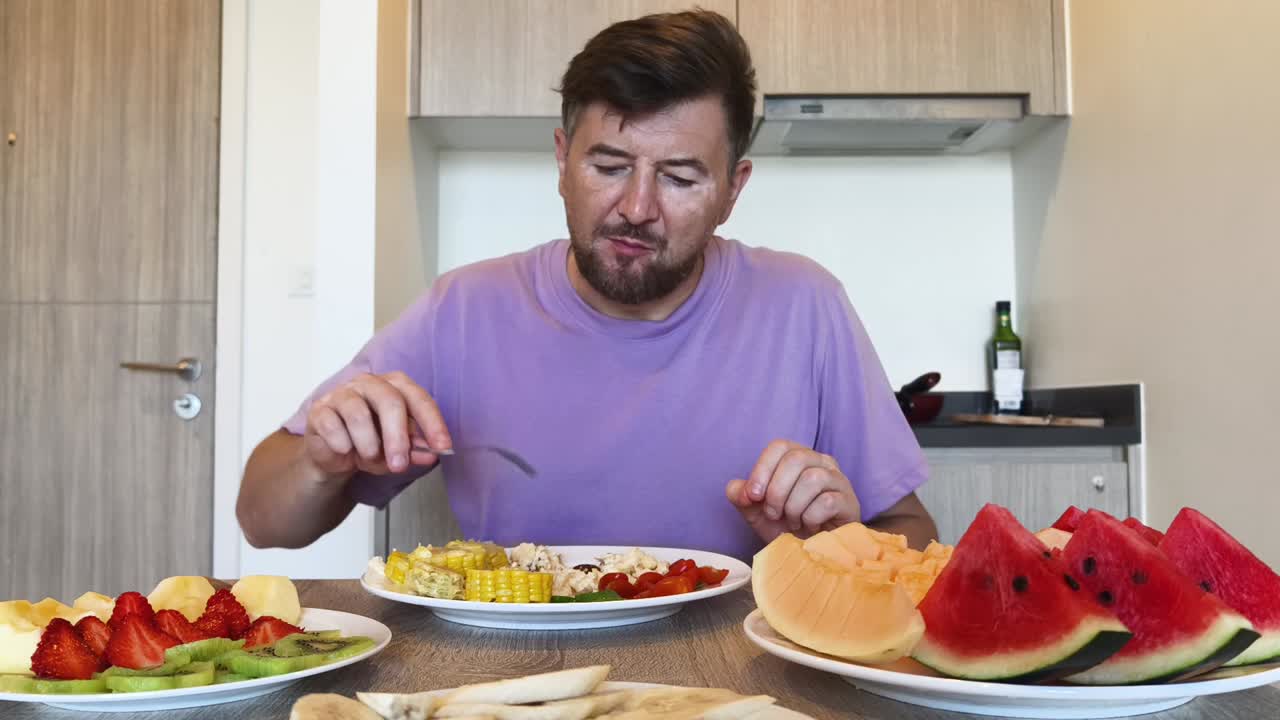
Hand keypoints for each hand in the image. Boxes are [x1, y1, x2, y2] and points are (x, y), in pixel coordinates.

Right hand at [302, 371, 450, 477]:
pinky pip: (332, 425)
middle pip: (389, 400)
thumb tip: (432, 454)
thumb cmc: (370, 445)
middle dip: (397, 437)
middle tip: (400, 464)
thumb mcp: (397, 452)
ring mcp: (342, 393)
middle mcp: (369, 384)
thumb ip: (415, 451)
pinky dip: (341, 444)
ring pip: (358, 413)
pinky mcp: (319, 409)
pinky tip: (344, 450)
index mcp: (394, 387)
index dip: (432, 422)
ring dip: (367, 444)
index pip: (418, 398)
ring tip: (369, 457)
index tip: (442, 447)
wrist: (334, 456)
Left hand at [726, 439, 860, 542]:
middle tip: (773, 513)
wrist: (812, 554)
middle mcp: (821, 462)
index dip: (762, 469)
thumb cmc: (786, 527)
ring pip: (812, 479)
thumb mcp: (756, 513)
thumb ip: (741, 497)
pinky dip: (810, 518)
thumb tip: (739, 488)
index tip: (753, 496)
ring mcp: (838, 480)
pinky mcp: (849, 502)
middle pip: (796, 459)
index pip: (780, 446)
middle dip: (777, 491)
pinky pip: (827, 501)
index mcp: (798, 457)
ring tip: (792, 521)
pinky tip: (809, 527)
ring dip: (793, 506)